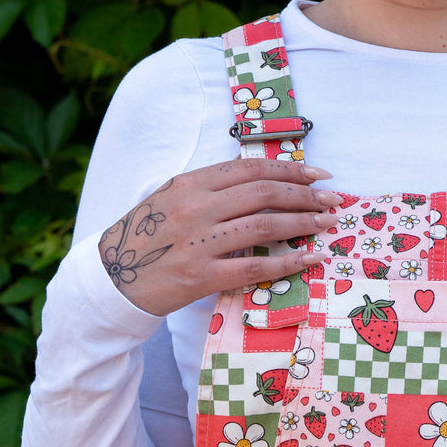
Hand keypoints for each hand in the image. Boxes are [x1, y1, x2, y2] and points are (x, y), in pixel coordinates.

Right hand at [98, 158, 336, 315]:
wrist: (113, 278)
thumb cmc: (147, 237)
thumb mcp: (172, 199)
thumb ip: (212, 190)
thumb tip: (261, 182)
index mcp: (190, 183)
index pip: (251, 168)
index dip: (291, 169)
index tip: (320, 176)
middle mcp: (196, 207)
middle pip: (264, 193)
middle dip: (306, 195)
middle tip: (333, 202)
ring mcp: (198, 242)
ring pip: (264, 226)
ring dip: (302, 223)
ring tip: (327, 225)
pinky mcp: (201, 276)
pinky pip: (253, 267)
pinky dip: (286, 262)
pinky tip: (308, 258)